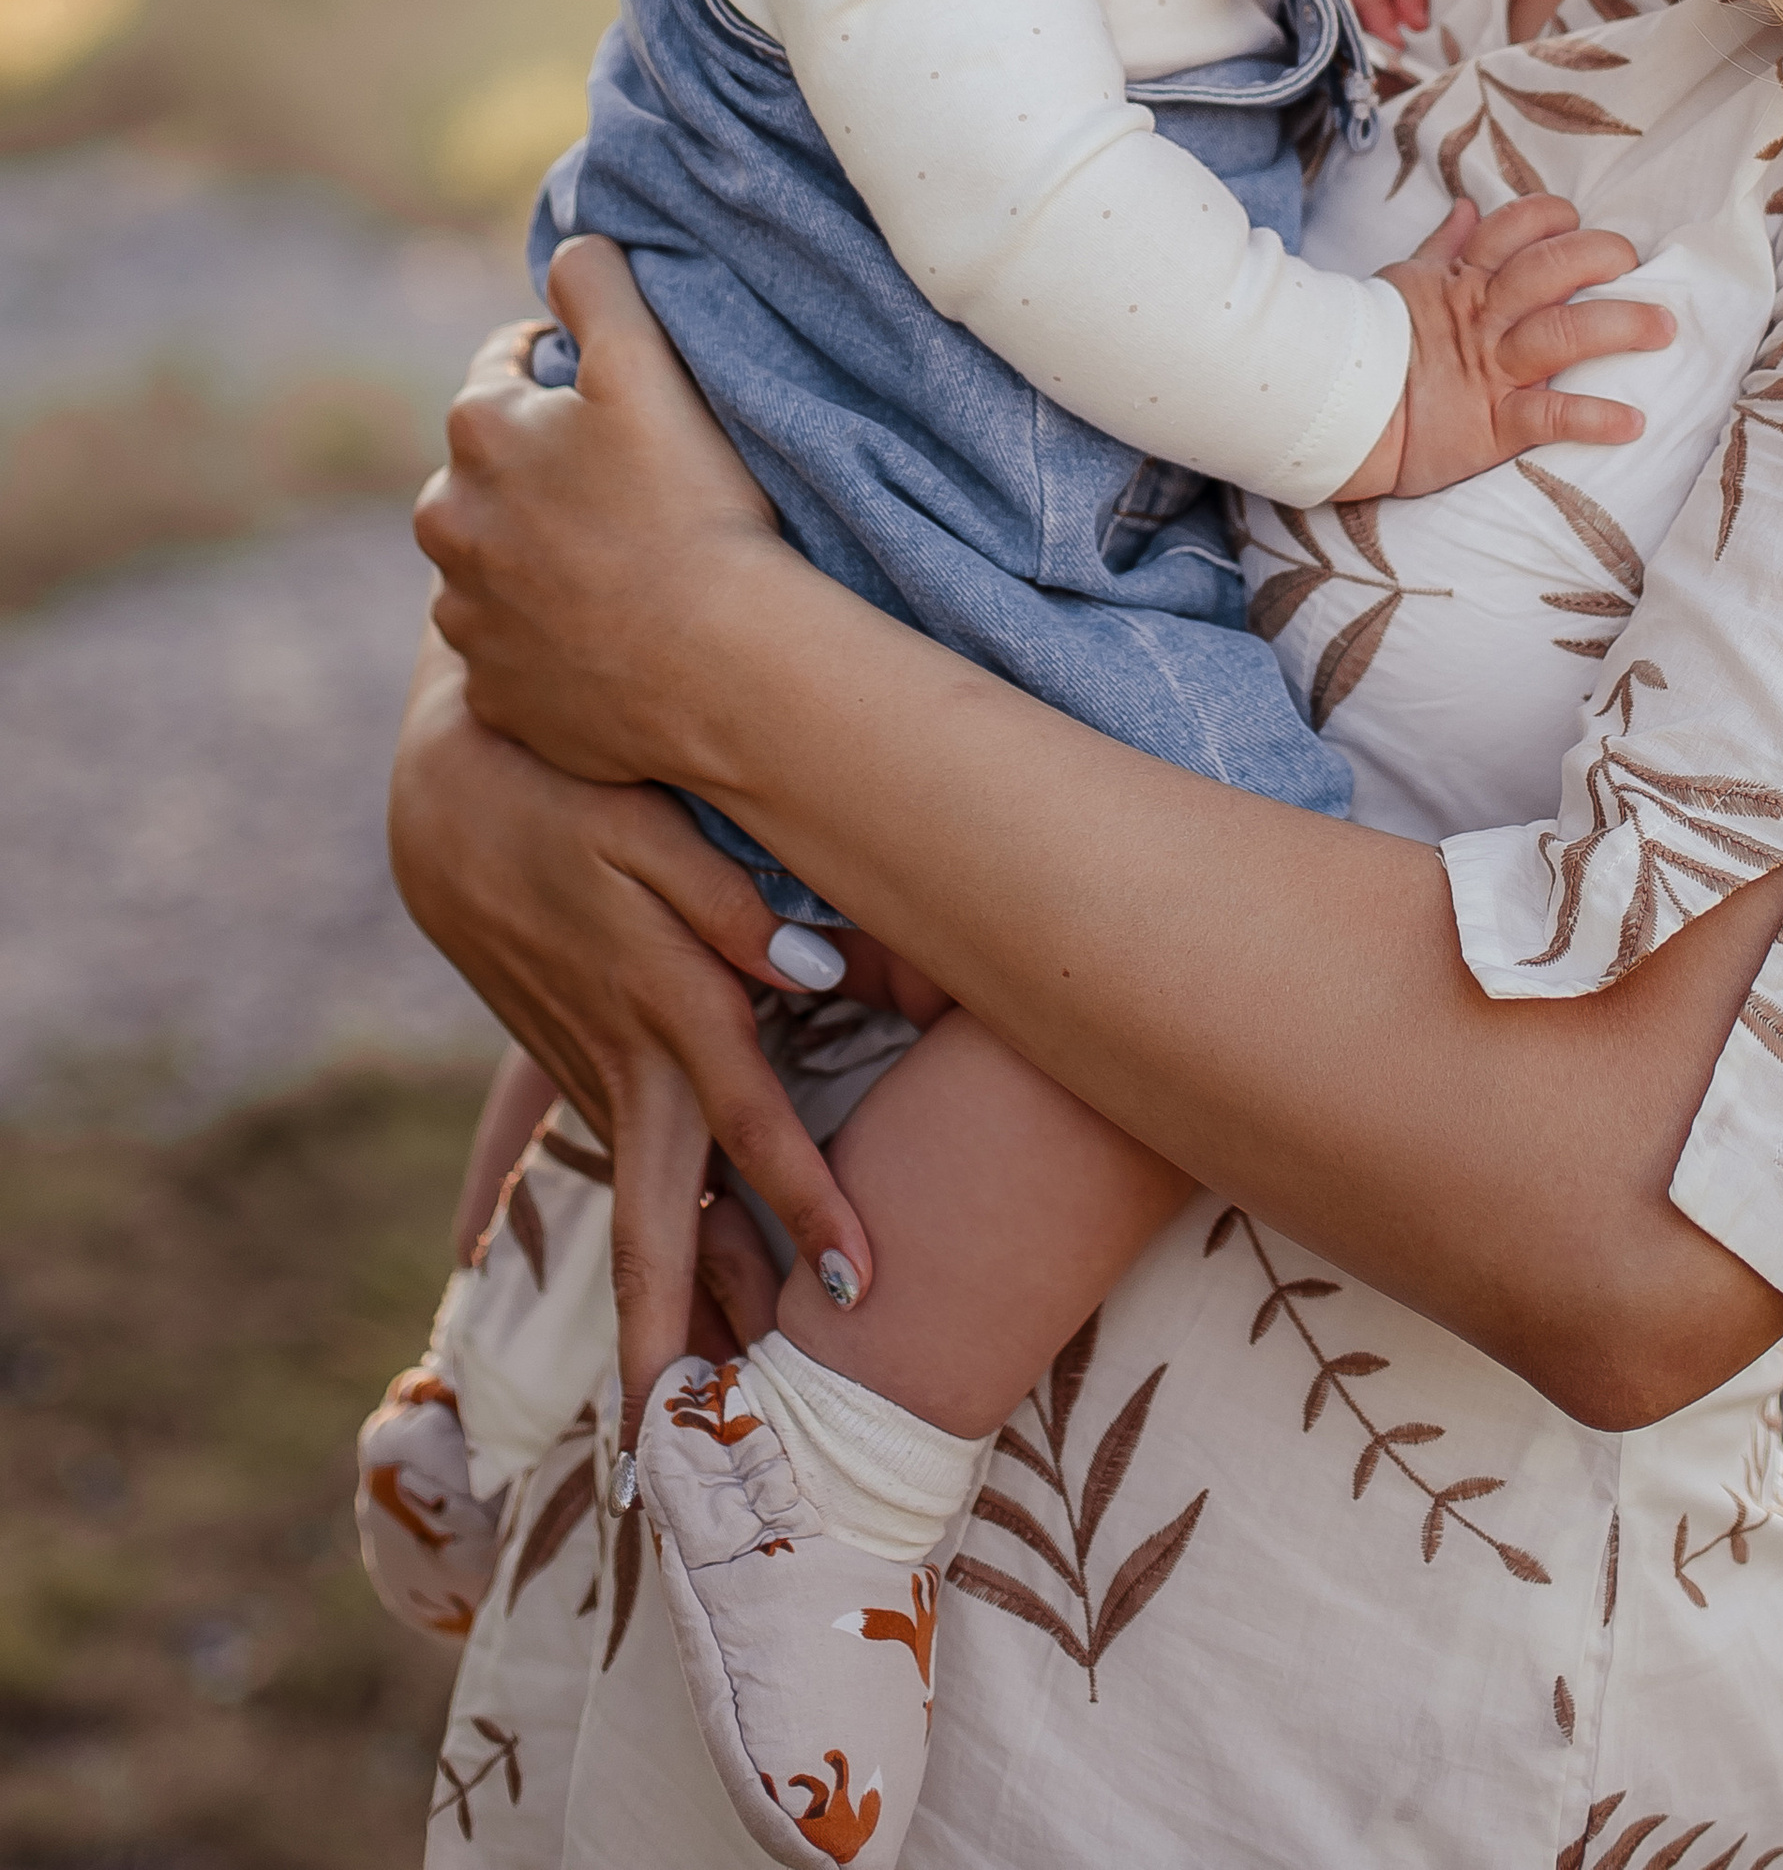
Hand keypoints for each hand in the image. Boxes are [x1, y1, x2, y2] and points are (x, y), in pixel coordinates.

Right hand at [386, 623, 879, 1440]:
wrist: (448, 801)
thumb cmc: (571, 799)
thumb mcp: (655, 831)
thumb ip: (737, 906)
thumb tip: (816, 969)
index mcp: (664, 1012)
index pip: (753, 1132)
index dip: (810, 1207)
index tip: (861, 1289)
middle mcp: (624, 1068)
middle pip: (654, 1233)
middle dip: (677, 1347)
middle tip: (693, 1458)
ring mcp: (589, 1075)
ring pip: (644, 1215)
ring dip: (678, 1309)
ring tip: (714, 1409)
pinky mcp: (572, 1065)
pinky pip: (626, 1171)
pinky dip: (655, 1243)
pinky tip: (684, 1289)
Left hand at [416, 236, 795, 793]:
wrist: (712, 666)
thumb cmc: (686, 506)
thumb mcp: (646, 365)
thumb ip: (599, 285)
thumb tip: (570, 243)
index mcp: (478, 432)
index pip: (501, 368)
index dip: (557, 365)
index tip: (607, 387)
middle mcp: (447, 523)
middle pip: (488, 472)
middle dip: (539, 466)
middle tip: (624, 480)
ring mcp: (466, 616)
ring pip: (493, 562)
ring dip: (536, 553)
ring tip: (620, 560)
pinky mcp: (493, 693)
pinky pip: (512, 648)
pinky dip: (546, 635)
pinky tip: (610, 631)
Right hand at [1340, 193, 1672, 498]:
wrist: (1338, 418)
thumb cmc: (1374, 349)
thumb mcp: (1404, 285)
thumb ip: (1443, 248)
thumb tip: (1467, 206)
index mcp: (1462, 283)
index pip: (1513, 229)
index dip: (1551, 217)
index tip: (1576, 221)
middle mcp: (1483, 319)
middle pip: (1550, 270)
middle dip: (1600, 256)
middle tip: (1632, 262)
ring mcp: (1490, 370)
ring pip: (1563, 334)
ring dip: (1621, 326)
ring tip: (1662, 327)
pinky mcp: (1492, 424)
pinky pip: (1550, 417)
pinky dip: (1594, 418)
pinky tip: (1632, 422)